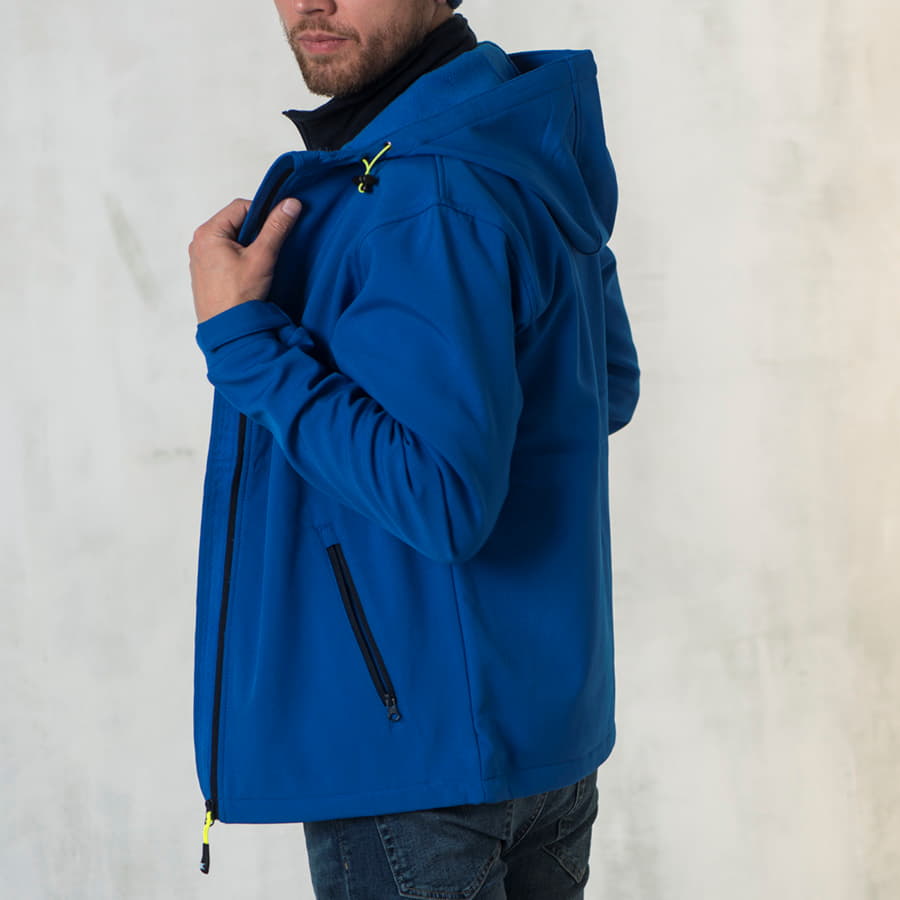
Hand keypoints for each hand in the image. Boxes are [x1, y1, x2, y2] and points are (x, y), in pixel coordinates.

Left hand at [189, 196, 301, 322]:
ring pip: (232, 240)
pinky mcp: (206, 273)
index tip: (276, 230)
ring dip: (249, 247)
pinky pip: (225, 255)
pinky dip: (240, 259)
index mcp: (208, 232)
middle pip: (236, 223)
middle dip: (256, 233)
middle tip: (268, 251)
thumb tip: (290, 204)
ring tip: (259, 266)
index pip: (241, 207)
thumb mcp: (262, 257)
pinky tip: (249, 275)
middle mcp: (199, 243)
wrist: (228, 331)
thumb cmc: (238, 298)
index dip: (263, 215)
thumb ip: (276, 227)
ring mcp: (201, 259)